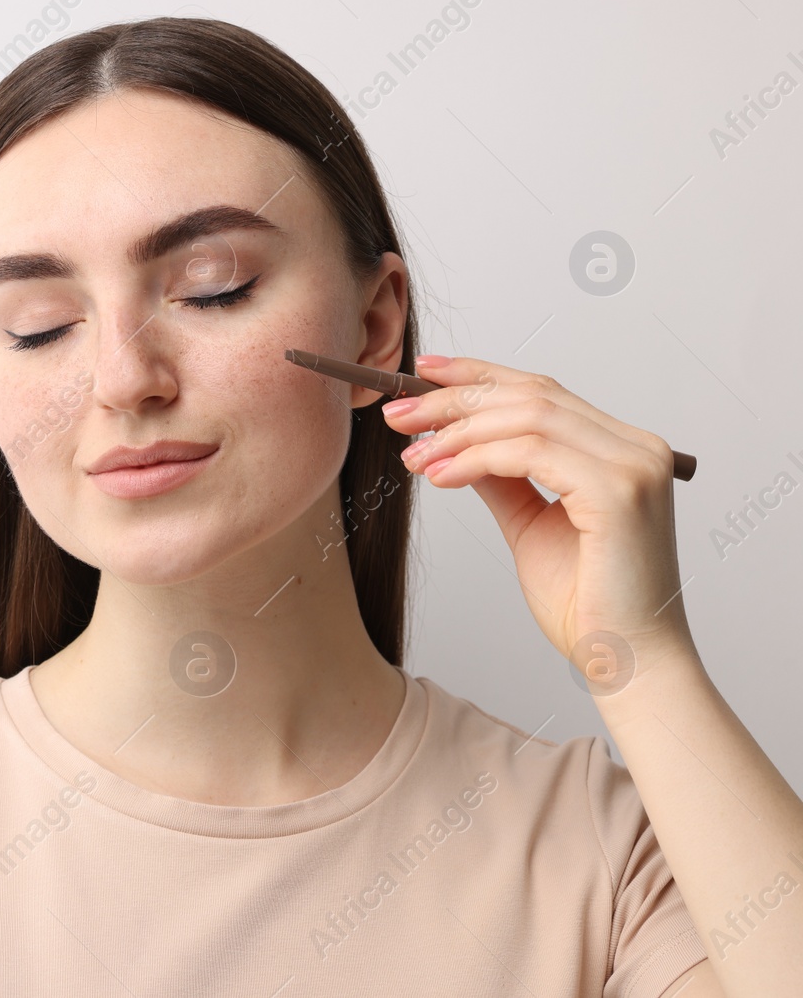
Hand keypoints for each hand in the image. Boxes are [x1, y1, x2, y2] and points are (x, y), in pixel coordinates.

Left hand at [381, 354, 695, 677]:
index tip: (423, 372)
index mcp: (620, 449)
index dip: (479, 374)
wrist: (625, 661)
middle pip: (531, 395)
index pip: (542, 390)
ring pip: (528, 416)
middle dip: (455, 400)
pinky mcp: (618, 492)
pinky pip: (532, 453)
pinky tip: (440, 476)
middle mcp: (636, 447)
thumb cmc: (587, 604)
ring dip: (458, 432)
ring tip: (413, 456)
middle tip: (398, 416)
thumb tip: (457, 446)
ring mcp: (633, 466)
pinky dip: (477, 458)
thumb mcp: (530, 526)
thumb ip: (503, 479)